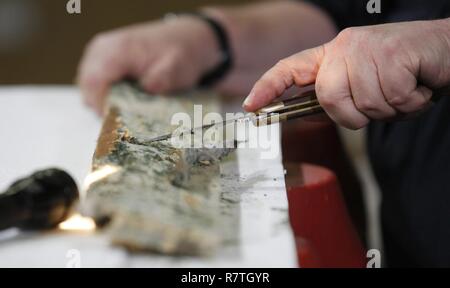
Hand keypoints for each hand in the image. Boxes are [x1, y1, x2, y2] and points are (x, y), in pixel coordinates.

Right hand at [77, 15, 221, 113]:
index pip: (94, 82)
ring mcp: (98, 52)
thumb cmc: (180, 54)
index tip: (118, 121)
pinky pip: (93, 82)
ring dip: (104, 100)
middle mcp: (102, 48)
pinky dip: (105, 93)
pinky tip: (125, 97)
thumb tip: (147, 91)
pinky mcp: (101, 59)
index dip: (102, 106)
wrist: (184, 39)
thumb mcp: (178, 68)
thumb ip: (162, 79)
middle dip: (103, 106)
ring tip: (127, 107)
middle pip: (88, 87)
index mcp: (118, 50)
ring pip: (88, 86)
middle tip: (125, 118)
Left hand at [244, 19, 449, 128]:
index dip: (268, 86)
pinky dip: (410, 103)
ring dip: (389, 109)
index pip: (290, 68)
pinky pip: (393, 100)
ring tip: (403, 90)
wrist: (444, 48)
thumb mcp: (362, 84)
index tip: (251, 105)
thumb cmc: (401, 70)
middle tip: (380, 103)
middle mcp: (344, 48)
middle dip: (356, 115)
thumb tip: (305, 113)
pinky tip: (417, 86)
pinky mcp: (393, 54)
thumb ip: (336, 97)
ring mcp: (367, 48)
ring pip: (364, 104)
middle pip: (329, 99)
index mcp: (332, 55)